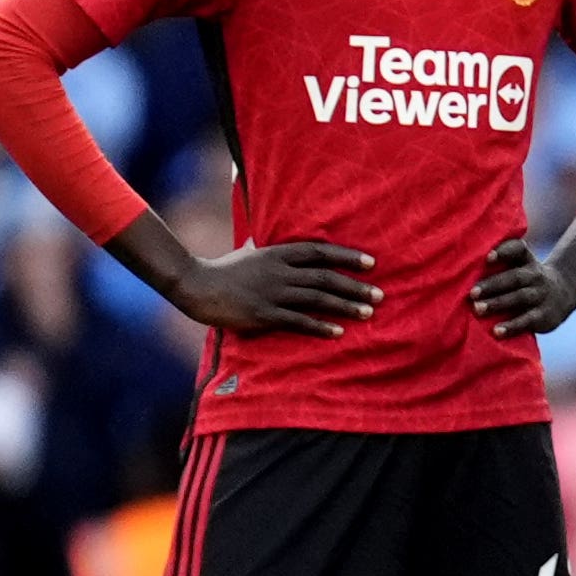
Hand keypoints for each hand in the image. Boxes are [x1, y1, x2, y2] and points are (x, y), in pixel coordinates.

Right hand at [170, 239, 378, 337]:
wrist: (195, 285)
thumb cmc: (222, 269)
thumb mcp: (248, 252)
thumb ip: (264, 248)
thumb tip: (266, 242)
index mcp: (277, 254)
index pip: (319, 252)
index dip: (347, 256)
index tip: (371, 263)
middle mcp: (279, 272)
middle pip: (324, 278)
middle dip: (355, 286)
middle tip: (381, 294)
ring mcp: (271, 293)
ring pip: (316, 299)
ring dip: (345, 306)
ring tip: (368, 312)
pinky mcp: (263, 315)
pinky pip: (297, 321)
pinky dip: (320, 327)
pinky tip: (338, 332)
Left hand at [472, 234, 575, 339]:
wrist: (565, 293)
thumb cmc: (528, 280)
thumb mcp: (522, 265)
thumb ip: (500, 265)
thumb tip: (462, 271)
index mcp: (527, 261)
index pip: (518, 249)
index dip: (504, 251)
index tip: (488, 257)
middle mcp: (536, 276)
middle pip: (515, 277)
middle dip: (493, 284)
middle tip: (472, 292)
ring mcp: (542, 296)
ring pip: (520, 298)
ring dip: (498, 303)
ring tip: (478, 309)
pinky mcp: (546, 316)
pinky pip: (528, 320)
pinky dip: (512, 326)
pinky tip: (496, 331)